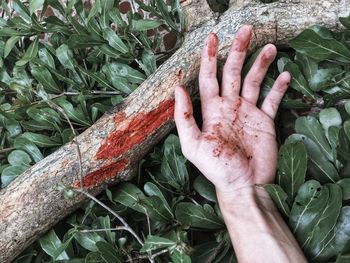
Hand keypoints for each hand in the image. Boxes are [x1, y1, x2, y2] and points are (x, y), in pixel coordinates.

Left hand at [174, 25, 290, 193]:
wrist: (243, 186)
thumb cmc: (216, 169)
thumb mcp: (192, 144)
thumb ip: (184, 117)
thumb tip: (178, 89)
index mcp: (212, 110)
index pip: (209, 77)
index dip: (209, 57)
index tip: (213, 38)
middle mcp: (229, 107)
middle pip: (233, 72)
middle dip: (238, 51)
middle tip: (245, 30)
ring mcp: (247, 113)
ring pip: (254, 81)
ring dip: (261, 64)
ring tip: (269, 48)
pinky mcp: (264, 121)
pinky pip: (272, 100)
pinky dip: (279, 88)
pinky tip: (284, 75)